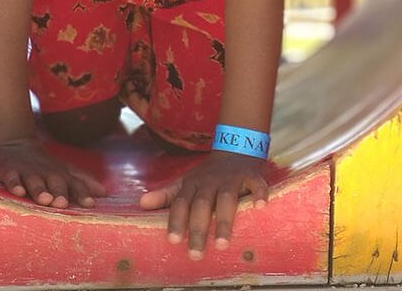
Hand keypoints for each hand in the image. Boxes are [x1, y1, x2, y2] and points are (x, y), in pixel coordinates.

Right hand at [0, 138, 106, 208]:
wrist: (13, 143)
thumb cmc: (43, 164)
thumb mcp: (64, 170)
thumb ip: (83, 181)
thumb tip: (105, 193)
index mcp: (61, 174)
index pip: (75, 184)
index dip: (83, 193)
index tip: (91, 205)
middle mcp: (46, 172)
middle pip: (55, 182)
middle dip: (60, 192)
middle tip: (63, 204)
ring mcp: (28, 171)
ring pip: (35, 181)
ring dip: (40, 190)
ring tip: (45, 200)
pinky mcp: (9, 170)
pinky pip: (12, 178)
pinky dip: (14, 184)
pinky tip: (18, 192)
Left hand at [139, 151, 269, 258]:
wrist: (235, 147)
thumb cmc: (208, 174)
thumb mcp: (185, 182)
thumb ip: (166, 195)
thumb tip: (141, 204)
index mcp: (193, 184)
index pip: (181, 203)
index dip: (176, 221)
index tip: (173, 241)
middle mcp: (210, 181)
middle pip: (202, 205)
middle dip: (198, 229)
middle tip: (195, 254)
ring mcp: (231, 178)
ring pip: (227, 199)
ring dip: (224, 221)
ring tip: (221, 244)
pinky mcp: (251, 175)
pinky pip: (256, 184)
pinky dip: (259, 193)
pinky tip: (260, 207)